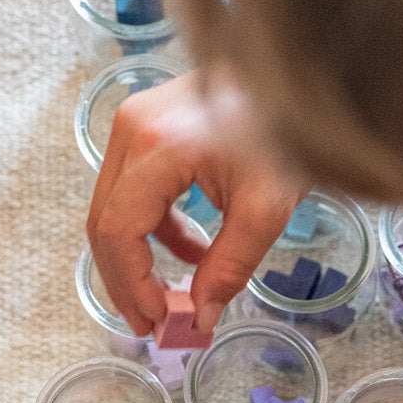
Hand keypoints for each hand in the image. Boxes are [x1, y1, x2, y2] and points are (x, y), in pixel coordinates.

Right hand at [88, 70, 305, 336]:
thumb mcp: (265, 211)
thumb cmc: (286, 134)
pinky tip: (192, 253)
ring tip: (172, 300)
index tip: (160, 321)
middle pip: (105, 222)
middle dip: (127, 281)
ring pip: (114, 209)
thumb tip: (199, 318)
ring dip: (139, 259)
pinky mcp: (147, 126)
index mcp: (155, 148)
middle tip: (154, 325)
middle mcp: (131, 130)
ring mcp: (134, 124)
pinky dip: (155, 230)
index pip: (118, 231)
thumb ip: (229, 268)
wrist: (297, 77)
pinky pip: (134, 191)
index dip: (132, 284)